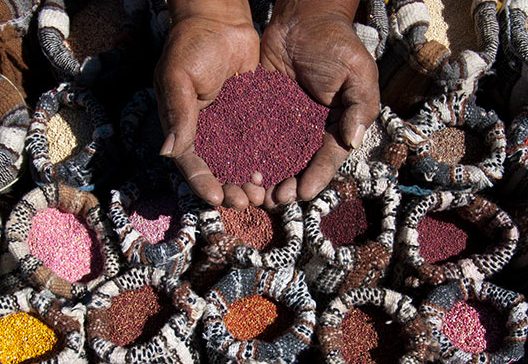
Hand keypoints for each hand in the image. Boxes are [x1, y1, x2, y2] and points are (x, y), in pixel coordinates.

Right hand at [155, 0, 263, 208]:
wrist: (220, 23)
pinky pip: (259, 142)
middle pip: (218, 168)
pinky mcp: (252, 116)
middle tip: (246, 201)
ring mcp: (230, 126)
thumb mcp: (178, 77)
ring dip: (249, 180)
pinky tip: (278, 170)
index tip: (217, 197)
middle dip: (230, 187)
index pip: (191, 162)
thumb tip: (168, 153)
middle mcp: (207, 132)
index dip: (203, 182)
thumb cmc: (191, 46)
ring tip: (262, 193)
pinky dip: (266, 158)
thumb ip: (178, 114)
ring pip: (240, 161)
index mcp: (183, 127)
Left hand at [260, 0, 379, 207]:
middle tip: (274, 199)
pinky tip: (239, 168)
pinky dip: (250, 154)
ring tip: (256, 192)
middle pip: (300, 164)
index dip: (316, 177)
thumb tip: (353, 141)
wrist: (302, 20)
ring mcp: (286, 122)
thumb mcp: (357, 72)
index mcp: (336, 124)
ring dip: (267, 176)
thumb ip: (360, 106)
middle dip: (288, 184)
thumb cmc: (336, 44)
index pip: (327, 156)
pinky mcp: (263, 111)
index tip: (302, 194)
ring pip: (276, 156)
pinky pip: (256, 136)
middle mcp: (310, 129)